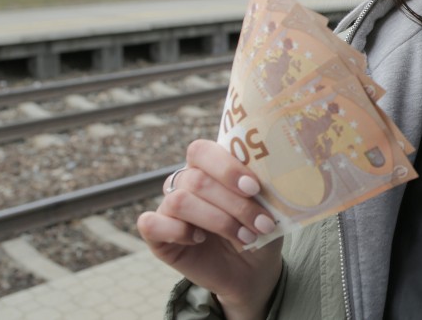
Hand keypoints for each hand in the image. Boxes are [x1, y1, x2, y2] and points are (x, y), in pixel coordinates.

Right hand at [138, 139, 282, 317]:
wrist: (252, 270)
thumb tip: (271, 174)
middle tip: (262, 223)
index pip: (202, 151)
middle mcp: (184, 182)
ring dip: (218, 221)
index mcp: (209, 166)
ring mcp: (168, 208)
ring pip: (180, 201)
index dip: (226, 168)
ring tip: (246, 237)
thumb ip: (263, 186)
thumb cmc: (259, 230)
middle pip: (197, 180)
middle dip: (235, 204)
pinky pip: (150, 224)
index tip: (254, 188)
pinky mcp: (156, 236)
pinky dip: (178, 232)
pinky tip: (200, 240)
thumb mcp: (268, 206)